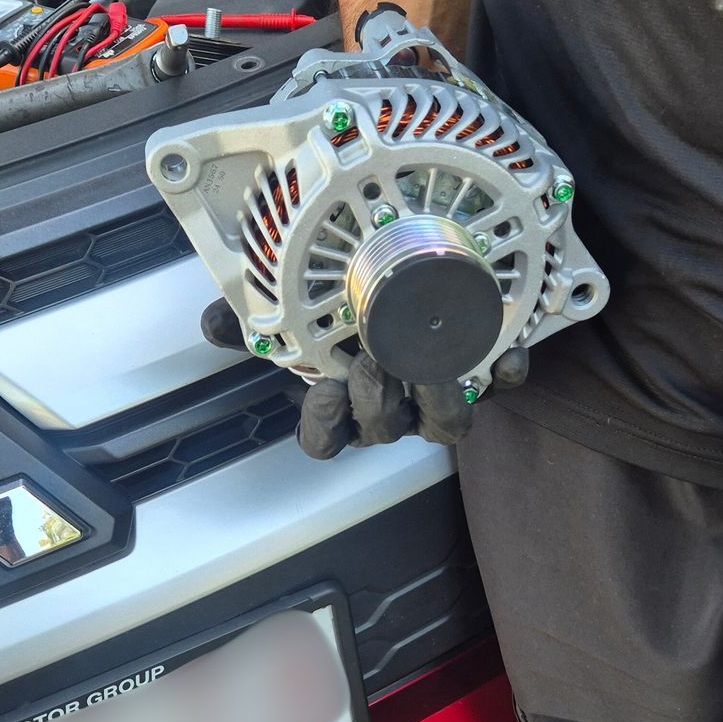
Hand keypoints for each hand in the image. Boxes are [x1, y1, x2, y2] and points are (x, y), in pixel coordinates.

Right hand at [200, 300, 527, 459]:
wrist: (415, 281)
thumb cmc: (349, 313)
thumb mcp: (296, 314)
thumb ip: (252, 321)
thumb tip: (213, 323)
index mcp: (344, 406)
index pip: (324, 440)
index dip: (323, 425)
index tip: (319, 392)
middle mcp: (392, 410)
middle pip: (385, 427)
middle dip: (376, 399)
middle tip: (371, 362)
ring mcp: (439, 396)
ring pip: (444, 423)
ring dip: (437, 397)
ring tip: (430, 363)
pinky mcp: (485, 373)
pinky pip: (501, 386)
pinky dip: (507, 371)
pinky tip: (508, 351)